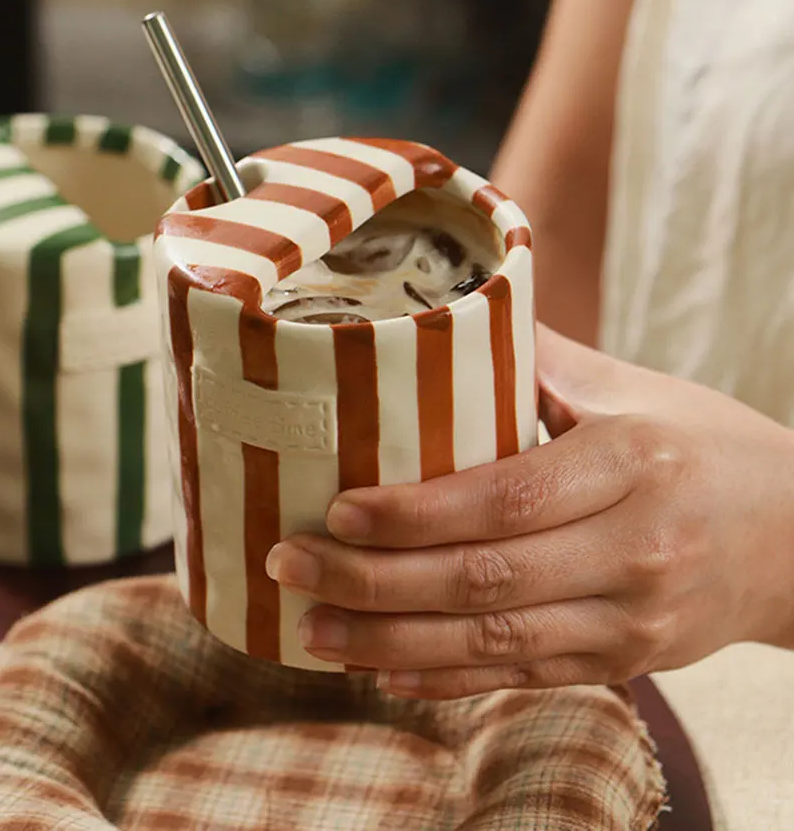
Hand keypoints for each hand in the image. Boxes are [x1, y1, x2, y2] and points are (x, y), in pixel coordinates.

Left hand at [265, 326, 793, 697]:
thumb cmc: (705, 445)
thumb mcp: (633, 389)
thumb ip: (537, 359)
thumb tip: (437, 316)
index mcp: (631, 464)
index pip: (509, 498)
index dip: (417, 512)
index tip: (339, 509)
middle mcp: (635, 550)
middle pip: (485, 579)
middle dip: (374, 580)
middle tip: (291, 563)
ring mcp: (631, 620)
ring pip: (493, 645)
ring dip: (390, 643)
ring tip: (312, 628)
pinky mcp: (624, 663)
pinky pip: (522, 679)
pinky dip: (445, 680)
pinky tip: (380, 670)